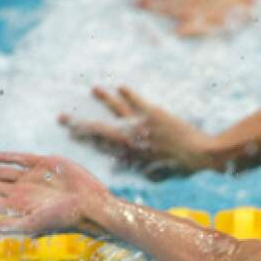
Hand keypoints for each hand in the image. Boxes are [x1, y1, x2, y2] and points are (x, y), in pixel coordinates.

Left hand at [0, 152, 108, 236]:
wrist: (91, 205)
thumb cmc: (65, 219)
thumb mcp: (34, 225)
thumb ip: (9, 227)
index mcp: (16, 206)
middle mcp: (21, 191)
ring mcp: (32, 177)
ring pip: (1, 173)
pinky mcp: (45, 163)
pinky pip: (21, 158)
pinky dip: (7, 157)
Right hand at [59, 86, 215, 179]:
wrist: (200, 154)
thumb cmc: (182, 167)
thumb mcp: (159, 174)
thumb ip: (144, 172)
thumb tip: (129, 172)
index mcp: (131, 155)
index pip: (102, 147)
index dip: (86, 141)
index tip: (72, 135)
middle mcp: (131, 140)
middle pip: (100, 130)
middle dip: (80, 124)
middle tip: (61, 118)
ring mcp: (141, 125)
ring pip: (117, 110)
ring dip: (105, 99)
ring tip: (94, 89)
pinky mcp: (153, 114)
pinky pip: (138, 101)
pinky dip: (129, 94)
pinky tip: (121, 86)